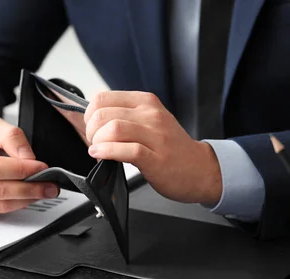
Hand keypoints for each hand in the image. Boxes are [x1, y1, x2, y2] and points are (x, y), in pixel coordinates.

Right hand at [0, 117, 58, 216]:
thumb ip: (11, 137)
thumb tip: (28, 158)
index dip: (21, 170)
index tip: (42, 168)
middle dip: (29, 188)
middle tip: (51, 185)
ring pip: (0, 205)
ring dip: (27, 199)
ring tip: (45, 191)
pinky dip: (18, 205)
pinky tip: (29, 196)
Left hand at [84, 91, 222, 204]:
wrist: (200, 169)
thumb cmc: (170, 148)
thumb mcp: (149, 122)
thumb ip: (124, 116)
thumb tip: (92, 118)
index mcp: (146, 102)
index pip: (103, 98)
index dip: (89, 115)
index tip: (91, 128)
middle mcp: (151, 115)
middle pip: (103, 113)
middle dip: (90, 131)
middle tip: (94, 142)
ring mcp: (155, 136)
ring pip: (113, 128)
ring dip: (97, 142)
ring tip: (98, 150)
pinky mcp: (155, 158)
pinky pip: (126, 150)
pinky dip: (107, 152)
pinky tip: (101, 156)